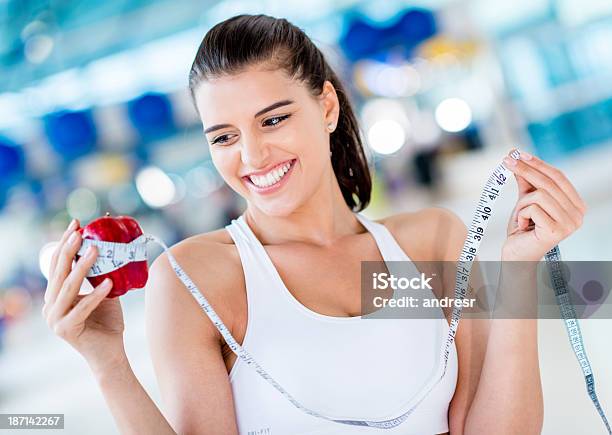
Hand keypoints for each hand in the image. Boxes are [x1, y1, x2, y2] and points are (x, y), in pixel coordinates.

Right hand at [43, 219, 126, 371]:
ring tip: (96, 250)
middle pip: (59, 272)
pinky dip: (95, 294)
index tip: (76, 224)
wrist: (110, 354)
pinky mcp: (66, 330)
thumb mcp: (103, 292)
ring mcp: (55, 319)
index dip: (64, 243)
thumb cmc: (107, 322)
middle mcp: (50, 306)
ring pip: (68, 287)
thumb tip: (111, 247)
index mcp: (55, 296)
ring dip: (82, 266)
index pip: (57, 264)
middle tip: (81, 231)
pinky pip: (82, 307)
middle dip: (69, 249)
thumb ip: (101, 274)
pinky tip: (108, 282)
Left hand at [501, 150, 585, 260]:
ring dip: (522, 204)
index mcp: (576, 205)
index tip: (519, 153)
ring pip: (539, 195)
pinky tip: (523, 226)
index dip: (538, 163)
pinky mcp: (556, 231)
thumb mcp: (525, 200)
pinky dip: (521, 214)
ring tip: (521, 217)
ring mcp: (569, 224)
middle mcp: (578, 214)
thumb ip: (526, 181)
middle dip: (525, 170)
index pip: (558, 177)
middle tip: (506, 160)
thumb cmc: (523, 228)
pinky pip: (533, 208)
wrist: (516, 255)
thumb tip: (518, 157)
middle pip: (549, 183)